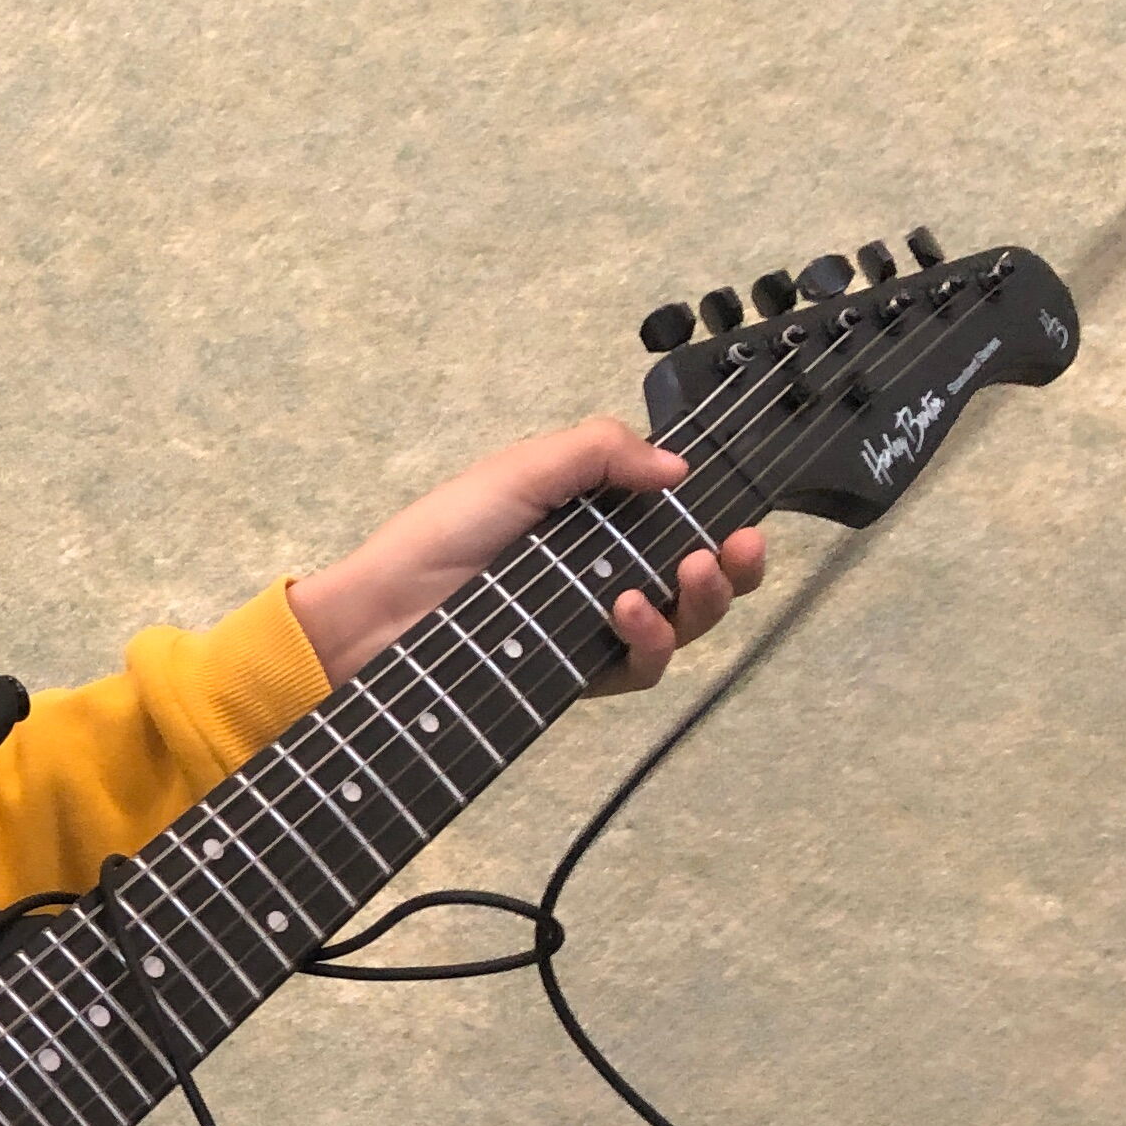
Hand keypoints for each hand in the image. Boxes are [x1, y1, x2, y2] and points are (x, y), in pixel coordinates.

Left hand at [286, 417, 767, 696]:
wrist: (382, 615)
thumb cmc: (440, 536)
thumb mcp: (522, 470)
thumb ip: (598, 452)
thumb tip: (677, 467)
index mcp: (597, 520)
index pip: (680, 520)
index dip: (720, 520)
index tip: (743, 517)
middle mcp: (605, 573)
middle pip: (700, 578)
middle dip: (735, 568)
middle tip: (735, 549)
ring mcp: (594, 627)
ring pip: (683, 626)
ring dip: (702, 602)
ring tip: (683, 575)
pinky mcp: (578, 673)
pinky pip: (639, 667)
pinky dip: (648, 640)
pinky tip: (628, 614)